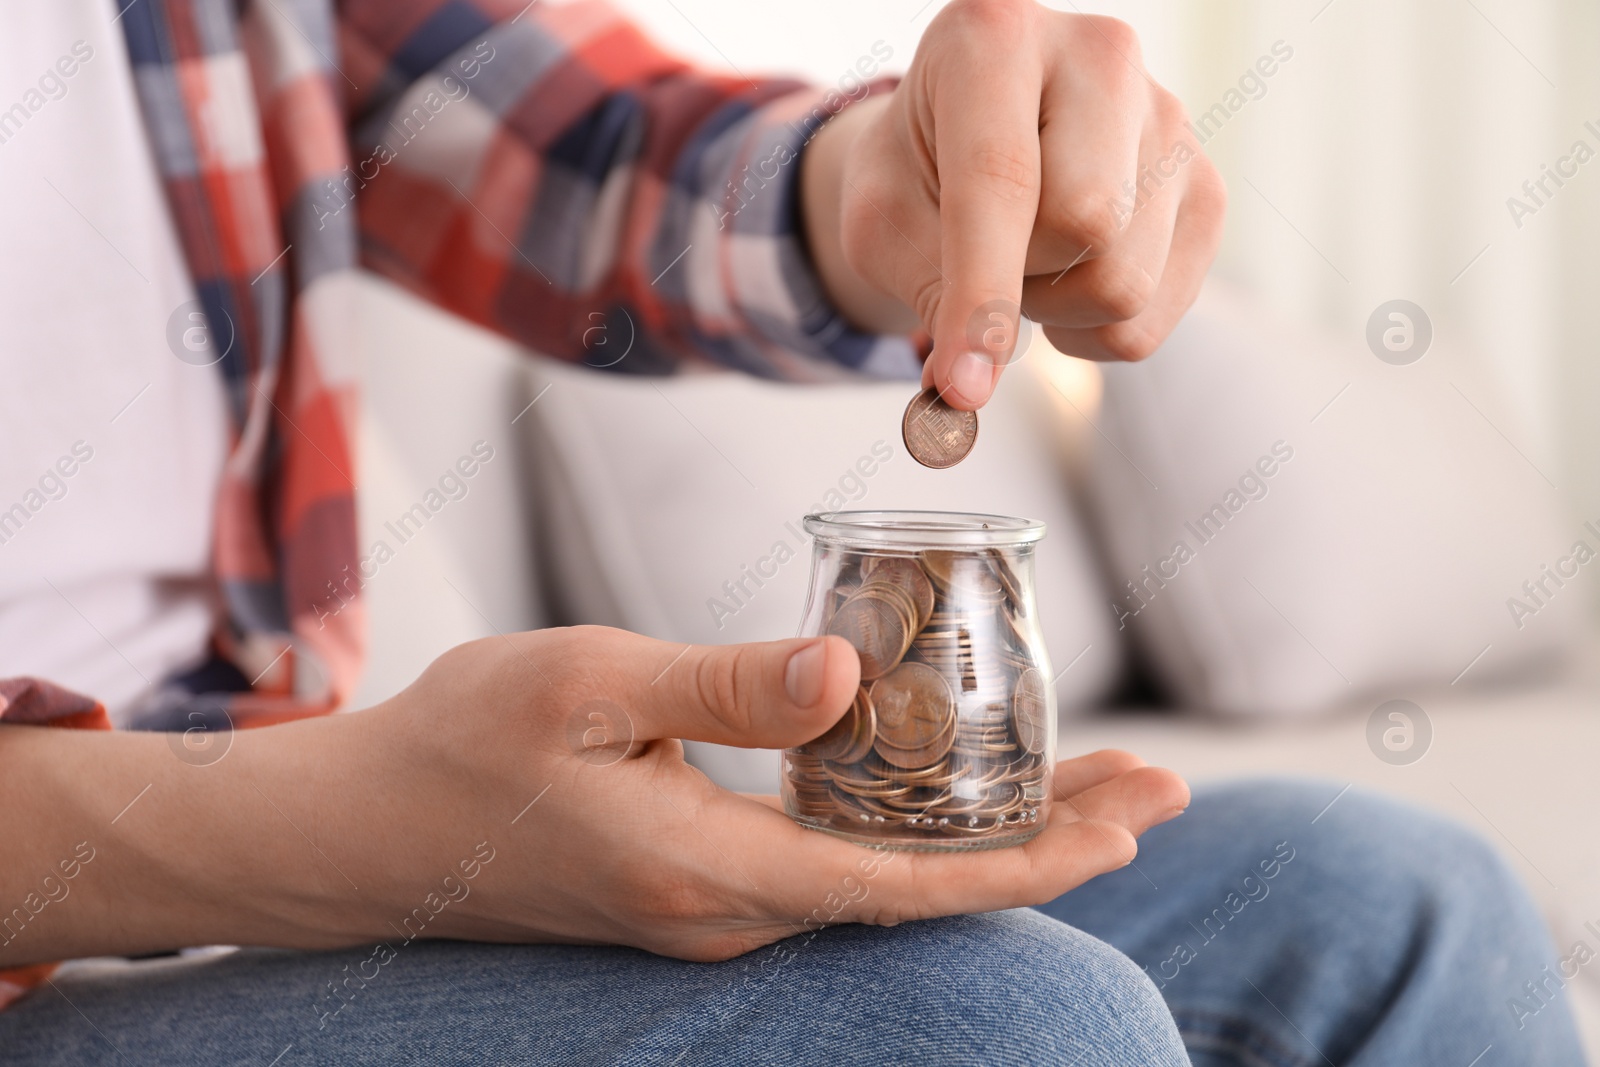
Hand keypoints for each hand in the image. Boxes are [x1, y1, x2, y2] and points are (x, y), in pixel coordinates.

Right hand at [370, 625, 1188, 960]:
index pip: (909, 887)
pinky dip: (918, 828)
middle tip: (1160, 788)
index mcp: (712, 871)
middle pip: (925, 890)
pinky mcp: (698, 884)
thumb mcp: (588, 687)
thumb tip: (846, 674)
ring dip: (993, 832)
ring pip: (887, 879)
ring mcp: (715, 909)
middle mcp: (729, 912)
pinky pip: (838, 866)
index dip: (1030, 860)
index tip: (1132, 824)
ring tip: (1091, 781)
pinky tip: (951, 788)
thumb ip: (722, 686)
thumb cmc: (468, 744)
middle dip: (1049, 841)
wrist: (371, 828)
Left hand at [802, 0, 1226, 408]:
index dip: (981, 292)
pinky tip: (1067, 280)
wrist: (963, 146)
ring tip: (1025, 261)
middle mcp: (1099, 53)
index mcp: (995, 36)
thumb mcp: (883, 221)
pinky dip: (1095, 331)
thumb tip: (965, 392)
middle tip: (981, 260)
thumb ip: (923, 292)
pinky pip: (1154, 316)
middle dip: (1020, 280)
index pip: (1001, 180)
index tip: (962, 382)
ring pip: (1125, 280)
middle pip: (1087, 225)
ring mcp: (1168, 117)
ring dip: (1054, 309)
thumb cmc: (916, 174)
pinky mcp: (1205, 185)